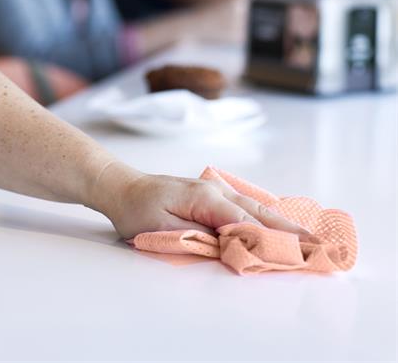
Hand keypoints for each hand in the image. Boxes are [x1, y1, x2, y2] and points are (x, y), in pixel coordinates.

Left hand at [105, 172, 317, 241]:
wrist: (124, 188)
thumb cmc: (138, 210)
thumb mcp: (163, 229)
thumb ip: (199, 238)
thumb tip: (233, 247)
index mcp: (206, 199)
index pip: (246, 223)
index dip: (272, 241)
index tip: (298, 255)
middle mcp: (217, 191)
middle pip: (259, 212)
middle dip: (289, 230)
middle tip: (318, 245)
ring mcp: (216, 190)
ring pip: (255, 207)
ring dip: (282, 222)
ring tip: (307, 235)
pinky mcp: (212, 195)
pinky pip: (245, 206)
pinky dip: (265, 216)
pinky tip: (277, 222)